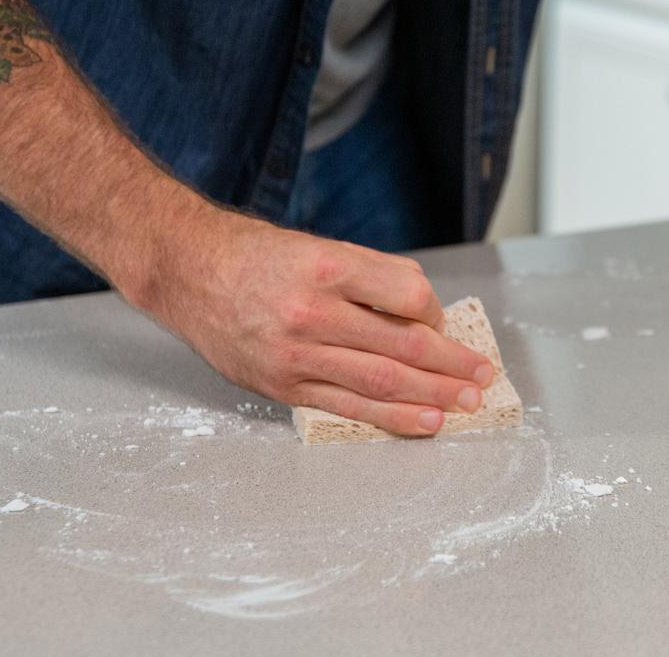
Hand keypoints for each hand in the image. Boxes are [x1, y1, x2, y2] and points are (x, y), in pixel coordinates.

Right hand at [140, 207, 495, 435]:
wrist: (187, 271)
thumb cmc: (253, 256)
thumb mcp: (314, 247)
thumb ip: (367, 277)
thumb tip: (421, 317)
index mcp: (326, 266)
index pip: (408, 294)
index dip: (436, 312)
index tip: (442, 322)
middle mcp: (312, 311)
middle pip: (402, 345)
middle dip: (451, 364)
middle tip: (482, 375)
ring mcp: (295, 353)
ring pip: (381, 381)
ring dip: (433, 395)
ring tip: (467, 403)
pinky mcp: (282, 384)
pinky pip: (348, 406)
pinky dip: (392, 417)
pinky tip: (425, 421)